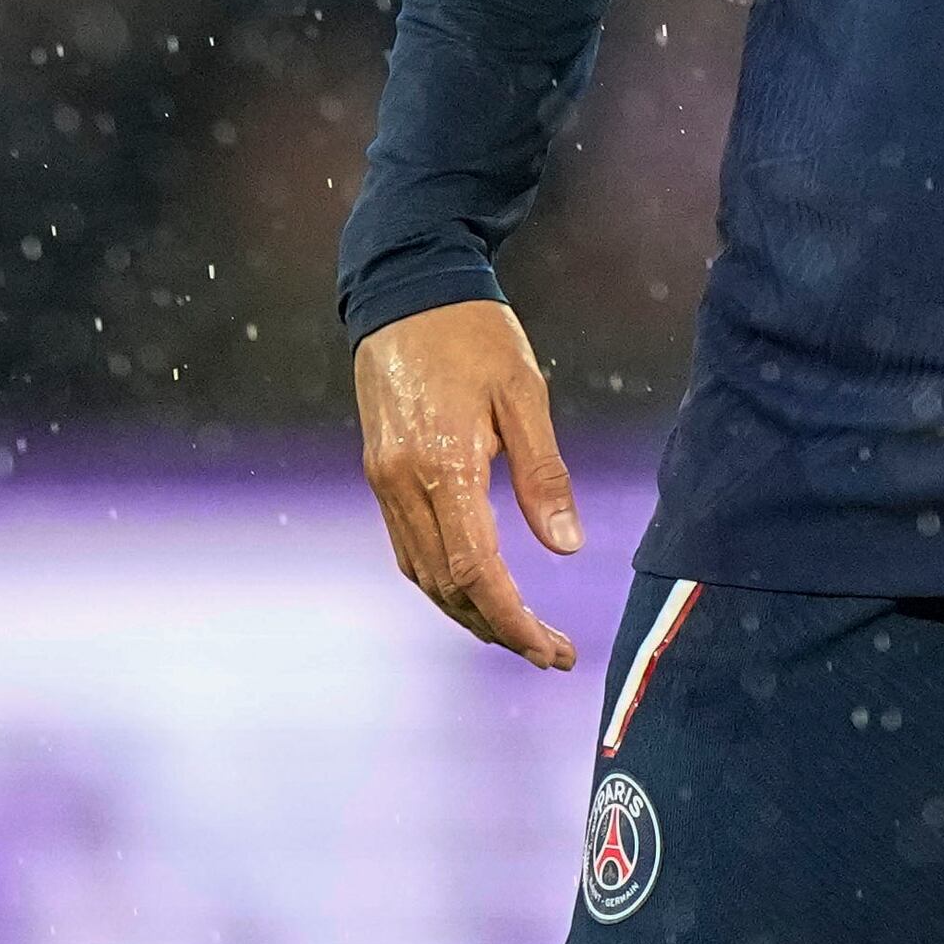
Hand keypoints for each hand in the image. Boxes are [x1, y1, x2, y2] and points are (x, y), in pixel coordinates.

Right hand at [352, 296, 583, 670]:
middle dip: (498, 627)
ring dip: (468, 610)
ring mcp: (382, 481)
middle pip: (446, 585)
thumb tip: (564, 547)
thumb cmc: (474, 335)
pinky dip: (442, 578)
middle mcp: (401, 484)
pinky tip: (475, 589)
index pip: (476, 570)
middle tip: (551, 653)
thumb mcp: (525, 393)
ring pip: (422, 573)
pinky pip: (408, 546)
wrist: (407, 291)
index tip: (551, 649)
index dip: (513, 619)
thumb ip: (544, 474)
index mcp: (442, 467)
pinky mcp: (379, 472)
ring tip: (520, 633)